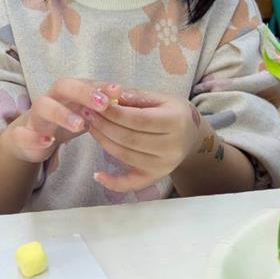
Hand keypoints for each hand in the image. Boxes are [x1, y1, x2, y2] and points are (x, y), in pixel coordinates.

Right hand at [0, 78, 110, 163]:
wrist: (34, 138)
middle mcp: (52, 98)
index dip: (101, 86)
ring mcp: (36, 116)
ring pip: (43, 107)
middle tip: (103, 104)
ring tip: (79, 125)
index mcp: (69, 91)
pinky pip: (22, 133)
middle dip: (83, 93)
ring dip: (61, 114)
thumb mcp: (86, 111)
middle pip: (63, 86)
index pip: (85, 82)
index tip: (118, 91)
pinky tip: (48, 141)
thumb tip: (130, 97)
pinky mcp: (24, 135)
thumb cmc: (67, 119)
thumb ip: (105, 104)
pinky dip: (33, 136)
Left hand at [84, 87, 203, 192]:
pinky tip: (97, 175)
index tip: (95, 104)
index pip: (138, 119)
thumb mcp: (162, 98)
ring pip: (126, 156)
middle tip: (87, 114)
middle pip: (129, 138)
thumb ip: (137, 96)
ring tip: (90, 128)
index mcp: (175, 122)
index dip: (114, 113)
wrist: (192, 136)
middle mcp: (171, 147)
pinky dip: (113, 182)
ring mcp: (164, 166)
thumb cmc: (174, 113)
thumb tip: (111, 94)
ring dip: (103, 142)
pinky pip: (132, 184)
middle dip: (104, 126)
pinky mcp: (156, 178)